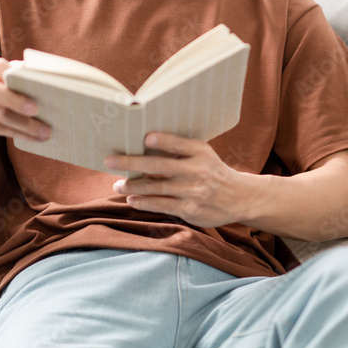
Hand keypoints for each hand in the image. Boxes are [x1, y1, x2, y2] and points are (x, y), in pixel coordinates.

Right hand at [0, 53, 50, 142]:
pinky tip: (34, 137)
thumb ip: (18, 73)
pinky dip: (18, 134)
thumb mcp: (2, 78)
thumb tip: (43, 73)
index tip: (31, 80)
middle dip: (14, 100)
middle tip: (36, 109)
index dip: (11, 73)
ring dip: (23, 123)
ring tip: (44, 131)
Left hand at [106, 132, 255, 227]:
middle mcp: (198, 171)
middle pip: (160, 166)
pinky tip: (131, 200)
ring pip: (157, 188)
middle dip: (132, 163)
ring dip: (133, 187)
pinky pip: (162, 205)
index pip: (179, 144)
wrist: (238, 197)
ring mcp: (193, 192)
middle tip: (110, 161)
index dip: (164, 141)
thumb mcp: (204, 154)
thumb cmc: (213, 171)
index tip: (146, 138)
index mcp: (201, 152)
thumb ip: (180, 149)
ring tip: (117, 185)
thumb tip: (144, 144)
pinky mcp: (190, 209)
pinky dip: (144, 203)